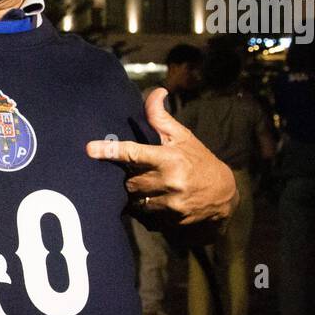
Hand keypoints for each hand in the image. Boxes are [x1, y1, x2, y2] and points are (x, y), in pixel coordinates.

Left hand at [86, 88, 237, 225]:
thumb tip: (155, 92)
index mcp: (169, 159)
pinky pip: (143, 216)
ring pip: (133, 200)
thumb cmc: (199, 161)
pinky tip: (157, 201)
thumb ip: (161, 118)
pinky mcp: (169, 222)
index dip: (110, 150)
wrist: (224, 196)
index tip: (90, 149)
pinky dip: (144, 210)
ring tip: (151, 187)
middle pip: (129, 180)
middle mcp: (169, 182)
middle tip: (141, 172)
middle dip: (130, 176)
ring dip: (136, 194)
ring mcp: (169, 205)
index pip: (134, 153)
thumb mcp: (183, 137)